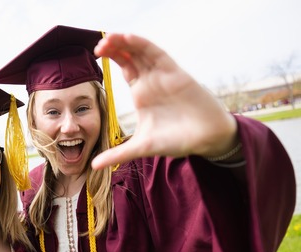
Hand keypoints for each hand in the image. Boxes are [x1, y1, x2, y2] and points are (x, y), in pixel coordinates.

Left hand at [91, 33, 237, 169]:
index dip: (111, 58)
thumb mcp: (142, 147)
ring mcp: (163, 76)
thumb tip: (94, 166)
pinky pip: (157, 54)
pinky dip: (144, 45)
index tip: (94, 54)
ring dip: (125, 43)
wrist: (206, 140)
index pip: (124, 68)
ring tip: (109, 38)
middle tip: (97, 46)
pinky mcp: (176, 74)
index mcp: (142, 94)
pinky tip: (130, 38)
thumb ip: (118, 154)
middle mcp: (151, 81)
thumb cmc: (177, 140)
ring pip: (141, 52)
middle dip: (114, 47)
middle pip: (130, 56)